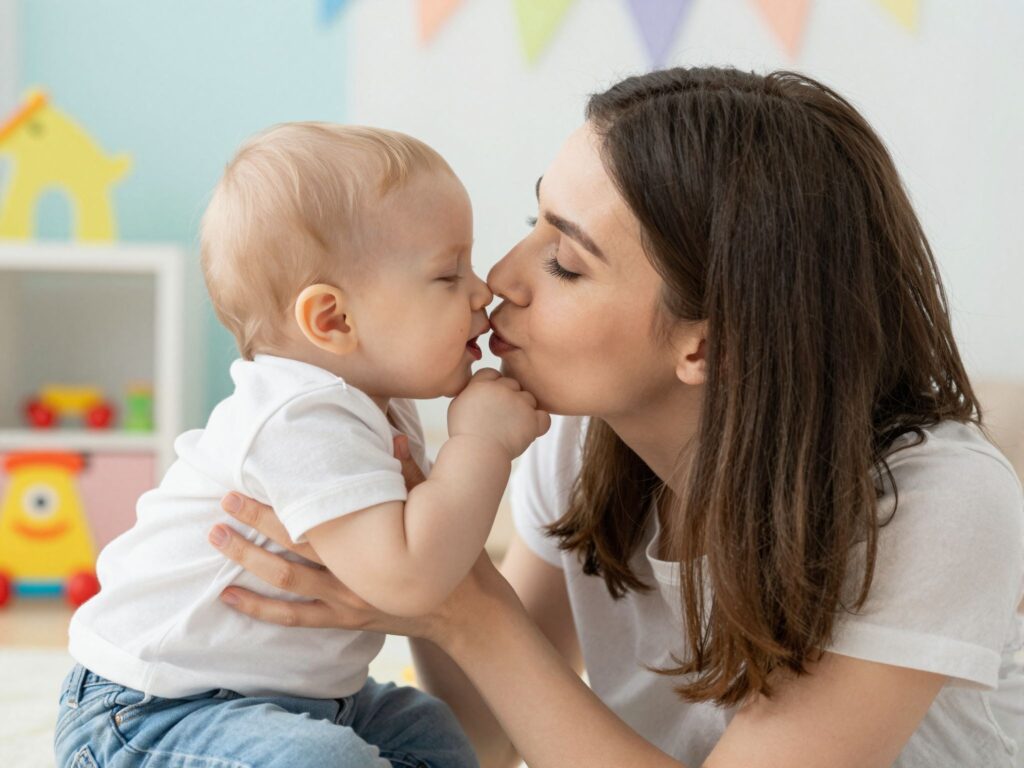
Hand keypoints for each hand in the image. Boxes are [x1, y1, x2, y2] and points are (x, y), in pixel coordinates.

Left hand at [208, 435, 509, 642]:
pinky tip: (229, 596)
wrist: (466, 609)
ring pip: (285, 583)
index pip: (317, 519)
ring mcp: (346, 602)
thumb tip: (390, 434)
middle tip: (224, 501)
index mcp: (371, 544)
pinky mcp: (344, 620)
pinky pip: (294, 620)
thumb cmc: (452, 553)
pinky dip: (259, 609)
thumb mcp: (435, 511)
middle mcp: (353, 575)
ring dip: (247, 561)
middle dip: (255, 523)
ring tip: (216, 538)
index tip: (254, 480)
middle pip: (293, 547)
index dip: (283, 502)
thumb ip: (410, 474)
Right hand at [447, 368, 549, 459]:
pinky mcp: (532, 419)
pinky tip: (528, 431)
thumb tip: (479, 387)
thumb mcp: (458, 405)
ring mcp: (519, 403)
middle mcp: (502, 388)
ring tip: (511, 428)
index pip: (493, 374)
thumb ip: (471, 390)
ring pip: (529, 399)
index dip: (493, 386)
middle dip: (509, 398)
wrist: (476, 453)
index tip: (490, 402)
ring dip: (524, 410)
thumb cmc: (464, 433)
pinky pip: (544, 416)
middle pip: (513, 384)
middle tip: (501, 417)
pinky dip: (539, 424)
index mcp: (483, 384)